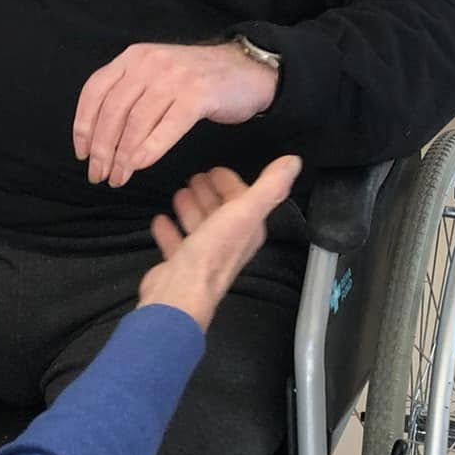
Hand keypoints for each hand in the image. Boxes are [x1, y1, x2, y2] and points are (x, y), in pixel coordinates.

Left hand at [73, 42, 277, 189]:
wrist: (247, 70)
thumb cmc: (197, 80)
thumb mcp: (155, 75)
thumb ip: (129, 95)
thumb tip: (99, 135)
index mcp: (133, 58)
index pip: (95, 91)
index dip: (84, 125)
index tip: (82, 153)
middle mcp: (149, 63)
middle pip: (113, 110)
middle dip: (102, 148)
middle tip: (99, 175)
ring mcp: (174, 77)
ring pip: (136, 121)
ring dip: (123, 155)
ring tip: (118, 178)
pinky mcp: (198, 95)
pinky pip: (167, 125)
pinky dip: (150, 148)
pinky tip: (140, 166)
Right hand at [138, 158, 302, 331]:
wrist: (179, 292)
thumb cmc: (211, 253)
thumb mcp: (244, 212)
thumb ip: (268, 186)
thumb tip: (293, 162)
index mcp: (247, 231)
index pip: (243, 201)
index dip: (231, 183)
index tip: (216, 170)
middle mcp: (228, 244)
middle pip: (221, 212)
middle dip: (210, 193)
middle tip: (196, 177)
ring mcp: (204, 256)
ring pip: (200, 225)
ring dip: (191, 208)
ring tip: (180, 193)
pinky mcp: (180, 265)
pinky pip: (177, 242)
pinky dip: (170, 229)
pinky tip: (161, 220)